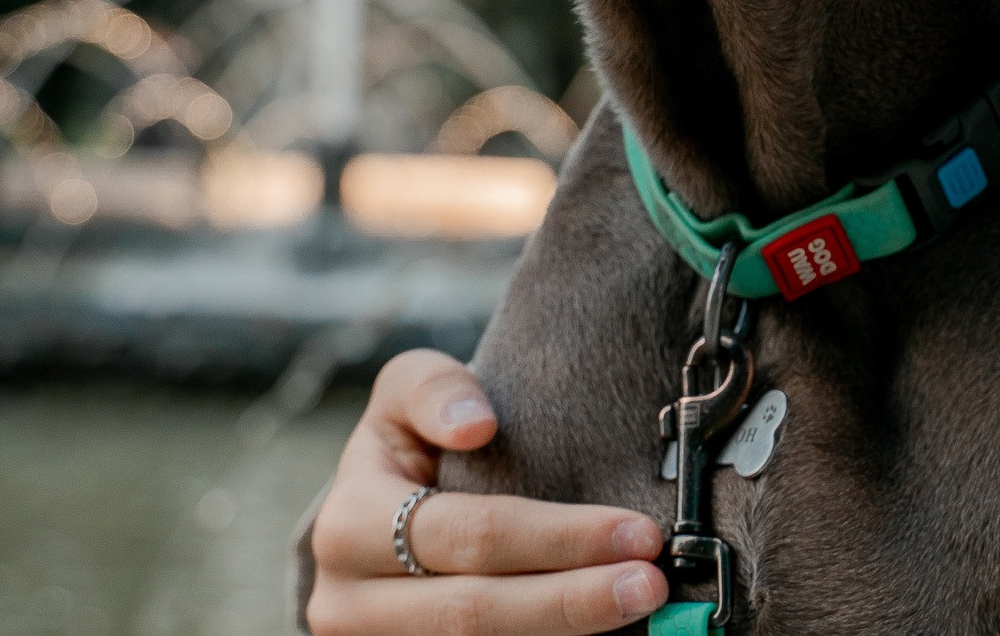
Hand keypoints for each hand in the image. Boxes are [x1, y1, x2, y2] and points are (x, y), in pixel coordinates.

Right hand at [300, 349, 669, 634]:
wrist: (363, 523)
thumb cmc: (401, 450)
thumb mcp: (401, 396)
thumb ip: (432, 387)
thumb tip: (476, 424)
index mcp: (347, 526)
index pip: (469, 536)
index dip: (558, 537)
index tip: (636, 531)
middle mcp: (348, 602)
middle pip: (477, 610)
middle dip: (575, 598)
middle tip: (651, 581)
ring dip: (567, 631)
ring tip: (638, 605)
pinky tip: (597, 634)